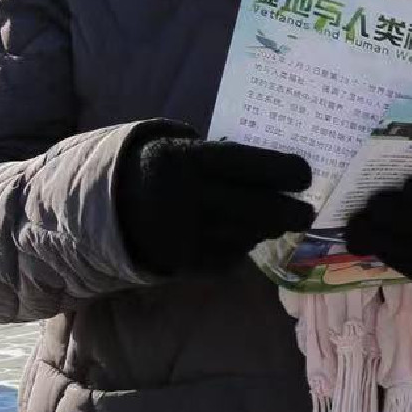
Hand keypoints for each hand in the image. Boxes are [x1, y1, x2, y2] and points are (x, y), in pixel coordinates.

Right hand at [117, 132, 315, 276]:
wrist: (106, 207)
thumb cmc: (161, 170)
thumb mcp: (183, 148)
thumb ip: (225, 158)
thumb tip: (281, 172)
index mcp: (188, 159)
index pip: (251, 165)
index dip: (286, 171)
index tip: (305, 177)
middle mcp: (188, 197)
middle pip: (261, 209)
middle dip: (292, 213)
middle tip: (305, 213)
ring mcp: (186, 234)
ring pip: (250, 235)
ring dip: (267, 230)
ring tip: (272, 221)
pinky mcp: (184, 263)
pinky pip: (230, 257)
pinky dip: (242, 246)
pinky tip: (239, 235)